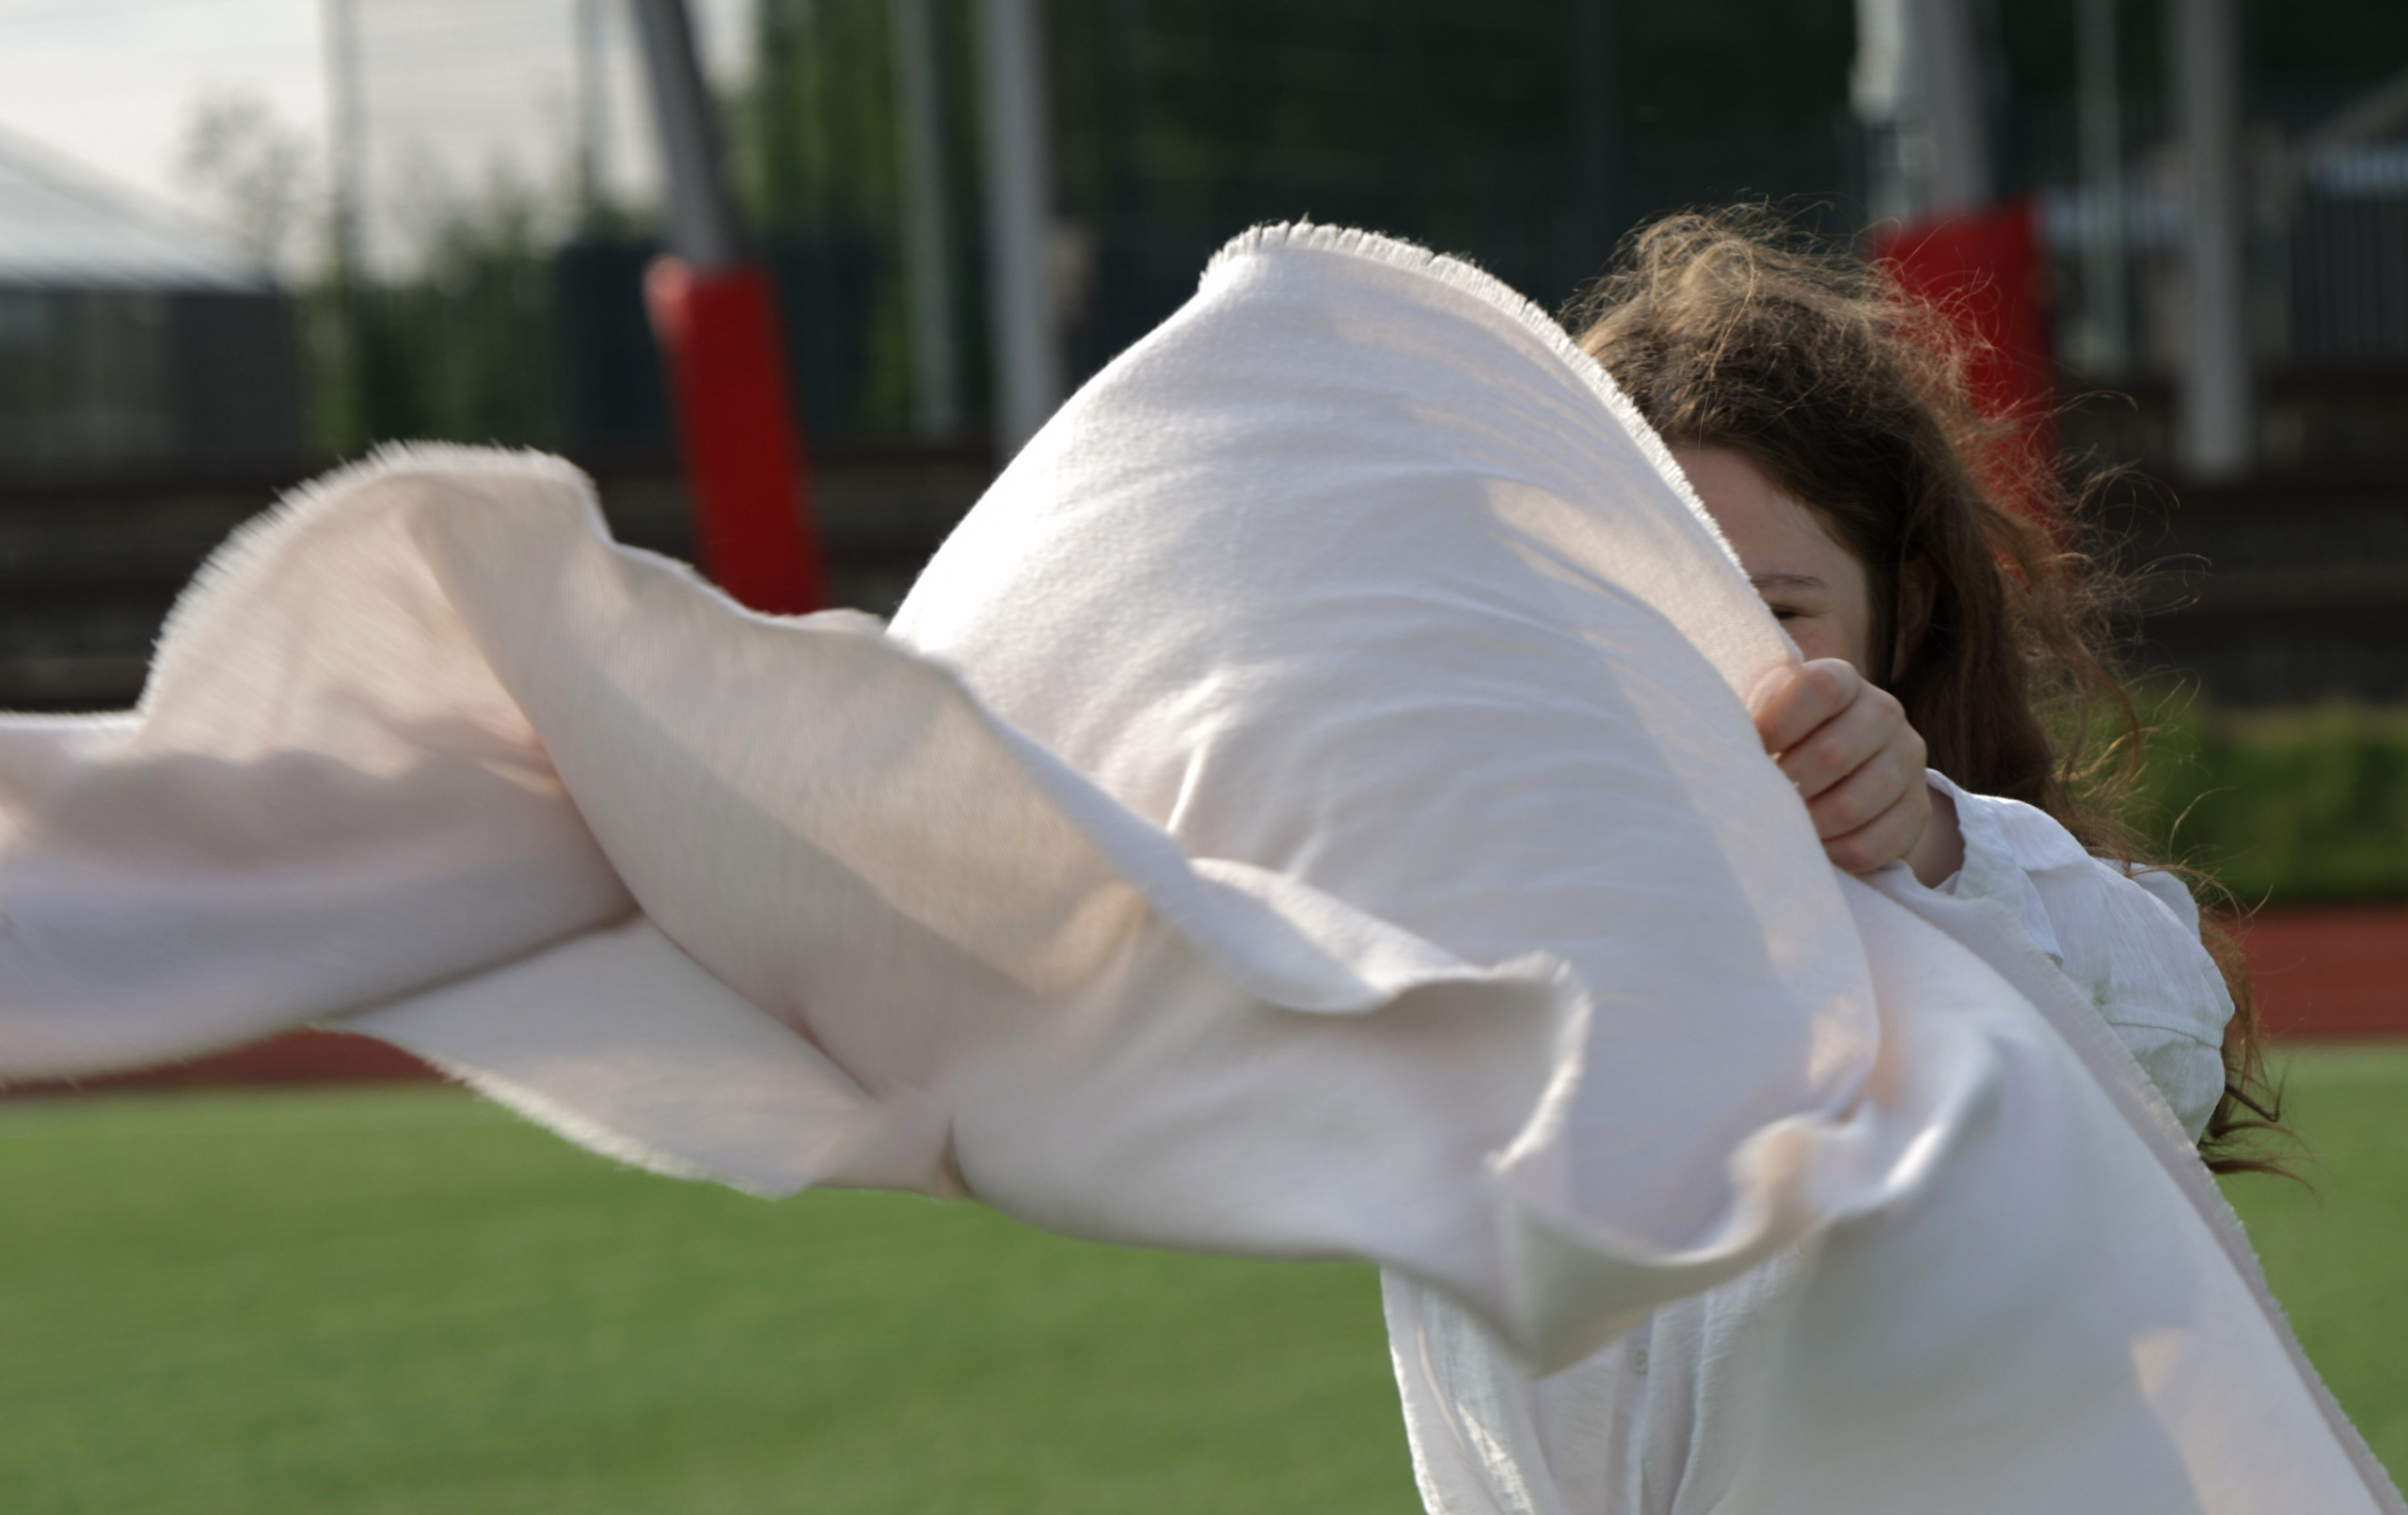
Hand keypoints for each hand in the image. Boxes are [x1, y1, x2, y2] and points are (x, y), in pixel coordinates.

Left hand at [1751, 659, 1959, 882]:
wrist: (1842, 773)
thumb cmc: (1784, 740)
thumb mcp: (1768, 717)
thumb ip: (1749, 722)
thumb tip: (1726, 753)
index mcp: (1843, 680)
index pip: (1822, 688)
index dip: (1780, 723)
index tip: (1753, 752)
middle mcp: (1883, 711)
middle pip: (1833, 752)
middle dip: (1788, 787)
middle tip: (1762, 803)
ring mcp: (1907, 758)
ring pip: (1853, 804)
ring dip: (1809, 826)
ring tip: (1784, 829)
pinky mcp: (1918, 807)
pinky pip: (1874, 843)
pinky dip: (1835, 854)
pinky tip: (1815, 850)